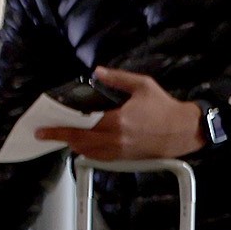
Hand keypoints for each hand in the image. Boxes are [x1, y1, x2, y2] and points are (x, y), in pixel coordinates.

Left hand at [46, 66, 205, 160]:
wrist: (185, 130)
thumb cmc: (165, 108)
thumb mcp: (143, 86)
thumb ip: (118, 78)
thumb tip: (98, 72)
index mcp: (119, 120)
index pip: (81, 125)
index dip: (60, 128)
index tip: (45, 128)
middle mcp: (118, 139)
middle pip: (80, 141)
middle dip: (60, 138)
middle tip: (45, 134)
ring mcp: (122, 151)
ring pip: (89, 152)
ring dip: (73, 145)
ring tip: (64, 137)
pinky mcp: (127, 157)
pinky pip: (101, 157)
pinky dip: (88, 152)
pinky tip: (83, 146)